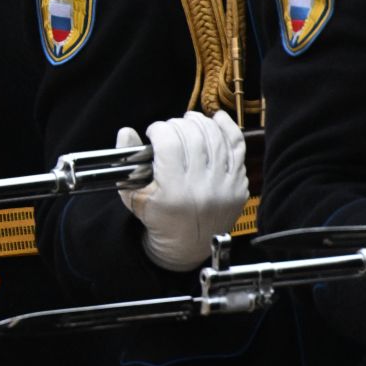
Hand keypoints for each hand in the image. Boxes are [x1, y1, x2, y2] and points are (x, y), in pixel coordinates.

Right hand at [116, 110, 249, 271]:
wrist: (189, 245)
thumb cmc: (159, 219)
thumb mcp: (133, 195)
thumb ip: (128, 162)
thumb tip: (126, 132)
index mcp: (174, 192)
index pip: (169, 143)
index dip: (159, 129)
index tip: (154, 132)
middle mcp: (203, 188)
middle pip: (192, 136)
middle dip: (177, 124)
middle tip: (170, 129)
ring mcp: (225, 186)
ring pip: (215, 137)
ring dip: (200, 122)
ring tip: (188, 121)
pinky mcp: (239, 185)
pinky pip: (238, 147)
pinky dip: (228, 128)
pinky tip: (216, 119)